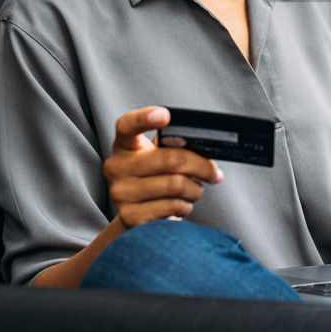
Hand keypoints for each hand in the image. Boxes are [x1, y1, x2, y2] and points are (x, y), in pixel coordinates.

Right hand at [102, 106, 223, 228]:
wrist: (139, 215)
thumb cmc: (156, 178)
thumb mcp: (159, 158)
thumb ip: (175, 149)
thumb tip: (206, 154)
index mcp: (125, 145)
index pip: (127, 125)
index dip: (145, 118)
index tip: (165, 115)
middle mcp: (116, 167)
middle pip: (170, 159)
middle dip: (202, 166)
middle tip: (214, 173)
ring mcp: (120, 193)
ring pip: (176, 185)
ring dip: (195, 189)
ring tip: (195, 190)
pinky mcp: (130, 216)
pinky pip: (173, 206)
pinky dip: (186, 206)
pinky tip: (182, 205)